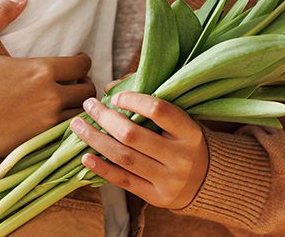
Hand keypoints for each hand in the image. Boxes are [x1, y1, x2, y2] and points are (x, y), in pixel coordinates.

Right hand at [0, 0, 96, 157]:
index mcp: (39, 71)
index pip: (82, 65)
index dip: (81, 61)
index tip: (74, 62)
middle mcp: (49, 98)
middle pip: (88, 91)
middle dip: (84, 83)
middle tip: (72, 82)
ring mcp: (45, 124)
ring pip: (81, 115)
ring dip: (78, 107)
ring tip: (66, 102)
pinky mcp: (37, 143)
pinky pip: (67, 135)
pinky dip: (68, 127)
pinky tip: (55, 120)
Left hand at [71, 93, 208, 210]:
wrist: (207, 181)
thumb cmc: (184, 141)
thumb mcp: (179, 120)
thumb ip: (148, 99)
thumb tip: (110, 88)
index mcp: (189, 132)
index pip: (159, 110)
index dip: (133, 100)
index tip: (115, 96)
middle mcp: (180, 157)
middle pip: (133, 135)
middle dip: (105, 118)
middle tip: (88, 104)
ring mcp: (168, 179)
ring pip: (124, 158)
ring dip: (96, 140)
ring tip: (77, 126)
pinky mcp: (156, 196)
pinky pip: (124, 181)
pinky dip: (102, 168)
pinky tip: (85, 156)